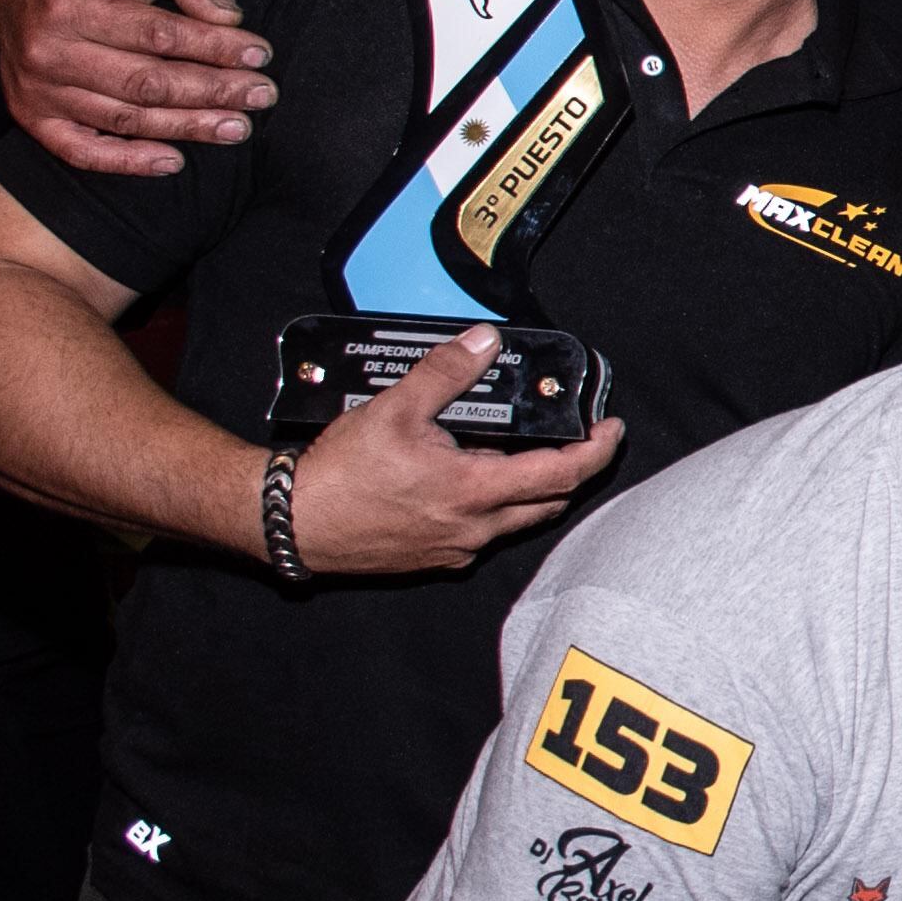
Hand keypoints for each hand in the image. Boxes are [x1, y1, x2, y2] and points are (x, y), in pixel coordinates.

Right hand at [0, 0, 275, 175]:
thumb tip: (228, 14)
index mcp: (70, 3)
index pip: (157, 34)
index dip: (214, 46)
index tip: (259, 54)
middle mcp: (47, 51)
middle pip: (146, 82)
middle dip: (213, 90)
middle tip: (262, 95)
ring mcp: (37, 89)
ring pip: (126, 118)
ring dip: (188, 127)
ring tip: (238, 126)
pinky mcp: (34, 117)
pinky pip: (84, 152)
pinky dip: (129, 161)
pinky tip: (174, 161)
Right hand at [285, 326, 624, 573]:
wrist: (289, 523)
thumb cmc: (338, 473)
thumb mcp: (394, 409)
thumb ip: (445, 373)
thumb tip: (483, 342)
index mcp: (475, 492)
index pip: (563, 475)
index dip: (597, 451)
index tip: (612, 429)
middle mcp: (474, 528)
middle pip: (547, 501)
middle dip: (569, 469)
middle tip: (573, 436)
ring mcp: (454, 548)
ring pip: (514, 518)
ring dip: (527, 486)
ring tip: (514, 448)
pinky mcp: (432, 557)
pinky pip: (480, 531)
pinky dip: (490, 503)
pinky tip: (466, 476)